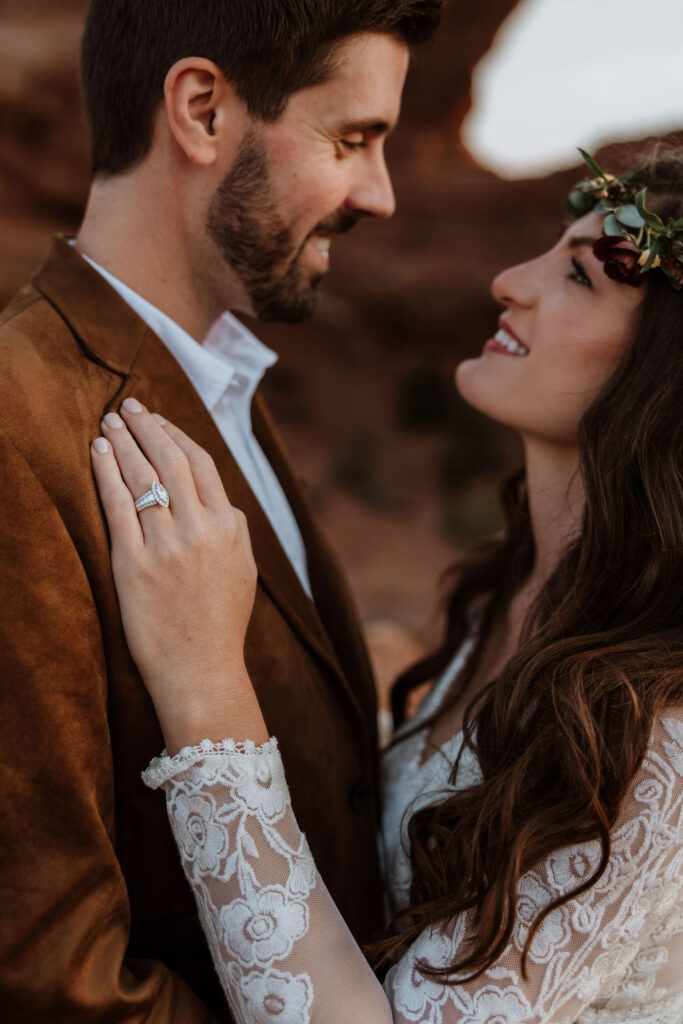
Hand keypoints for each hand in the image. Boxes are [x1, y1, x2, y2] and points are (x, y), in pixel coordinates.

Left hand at [91, 398, 267, 752]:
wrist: (201, 672)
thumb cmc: (221, 625)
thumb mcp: (245, 571)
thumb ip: (235, 530)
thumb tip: (217, 499)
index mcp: (231, 528)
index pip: (201, 463)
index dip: (177, 434)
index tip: (160, 419)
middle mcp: (201, 530)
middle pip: (170, 459)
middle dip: (147, 425)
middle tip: (129, 405)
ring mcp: (167, 546)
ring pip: (142, 476)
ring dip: (123, 441)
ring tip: (109, 420)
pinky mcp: (134, 565)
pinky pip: (116, 505)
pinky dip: (105, 472)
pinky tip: (96, 451)